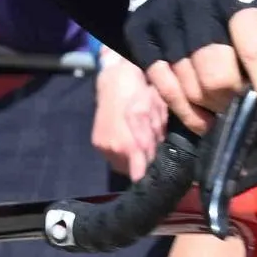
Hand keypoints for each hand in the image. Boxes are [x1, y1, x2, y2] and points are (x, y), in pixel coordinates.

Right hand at [89, 52, 164, 176]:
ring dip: (131, 161)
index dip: (149, 175)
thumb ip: (157, 139)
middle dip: (142, 164)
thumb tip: (160, 157)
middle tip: (151, 153)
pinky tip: (127, 141)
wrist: (114, 81)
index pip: (140, 174)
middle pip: (131, 171)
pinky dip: (121, 154)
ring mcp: (102, 147)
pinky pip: (112, 158)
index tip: (157, 175)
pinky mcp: (97, 143)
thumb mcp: (156, 114)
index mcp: (130, 144)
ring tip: (138, 146)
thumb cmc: (139, 94)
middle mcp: (113, 150)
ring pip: (122, 166)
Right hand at [122, 0, 256, 134]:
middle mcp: (195, 6)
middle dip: (234, 101)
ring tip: (223, 109)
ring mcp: (162, 22)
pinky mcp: (139, 35)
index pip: (255, 47)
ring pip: (189, 88)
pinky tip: (202, 116)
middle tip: (243, 106)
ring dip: (211, 109)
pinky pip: (164, 88)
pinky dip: (186, 111)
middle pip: (216, 76)